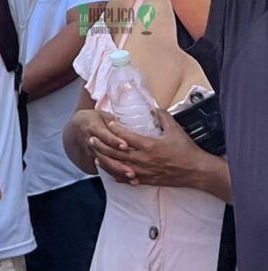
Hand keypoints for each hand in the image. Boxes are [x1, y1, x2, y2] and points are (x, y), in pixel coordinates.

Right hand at [72, 108, 133, 179]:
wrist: (75, 129)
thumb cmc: (94, 120)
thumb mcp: (103, 116)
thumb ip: (115, 123)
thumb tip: (133, 125)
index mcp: (94, 127)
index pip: (105, 135)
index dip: (114, 141)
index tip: (125, 146)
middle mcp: (91, 142)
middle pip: (105, 154)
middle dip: (118, 163)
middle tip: (132, 171)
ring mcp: (91, 153)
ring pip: (105, 164)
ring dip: (119, 172)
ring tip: (133, 178)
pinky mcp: (93, 161)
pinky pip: (105, 170)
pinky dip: (116, 175)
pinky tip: (127, 180)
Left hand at [91, 109, 207, 187]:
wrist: (196, 172)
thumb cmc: (186, 150)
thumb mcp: (175, 128)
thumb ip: (162, 115)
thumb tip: (151, 107)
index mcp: (150, 145)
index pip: (126, 136)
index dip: (116, 129)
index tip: (109, 122)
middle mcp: (145, 160)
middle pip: (118, 153)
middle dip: (103, 145)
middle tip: (92, 139)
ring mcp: (146, 172)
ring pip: (120, 168)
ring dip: (107, 162)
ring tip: (95, 156)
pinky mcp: (149, 181)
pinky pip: (129, 180)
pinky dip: (118, 176)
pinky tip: (111, 174)